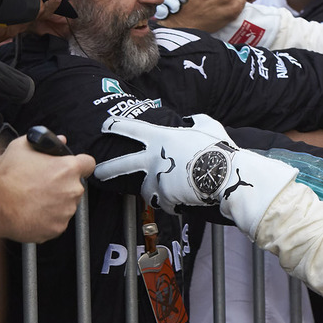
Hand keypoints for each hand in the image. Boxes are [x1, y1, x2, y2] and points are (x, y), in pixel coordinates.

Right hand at [0, 135, 93, 242]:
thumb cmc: (6, 178)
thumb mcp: (22, 148)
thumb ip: (46, 142)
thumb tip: (60, 140)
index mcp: (68, 168)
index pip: (89, 163)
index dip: (80, 164)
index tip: (75, 168)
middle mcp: (72, 189)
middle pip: (75, 185)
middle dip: (62, 185)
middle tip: (42, 185)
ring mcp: (67, 210)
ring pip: (67, 204)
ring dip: (56, 202)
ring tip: (34, 199)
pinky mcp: (58, 227)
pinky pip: (58, 221)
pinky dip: (48, 219)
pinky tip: (33, 212)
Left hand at [94, 115, 296, 235]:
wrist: (225, 176)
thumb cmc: (218, 149)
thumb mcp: (209, 126)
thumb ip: (197, 121)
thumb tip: (191, 120)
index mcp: (162, 138)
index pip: (130, 129)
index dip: (115, 125)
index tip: (105, 125)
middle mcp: (153, 159)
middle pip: (122, 164)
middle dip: (106, 169)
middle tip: (96, 173)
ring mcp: (157, 180)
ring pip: (146, 188)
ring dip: (155, 190)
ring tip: (166, 193)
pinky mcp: (164, 198)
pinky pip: (165, 202)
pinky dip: (173, 202)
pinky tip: (187, 198)